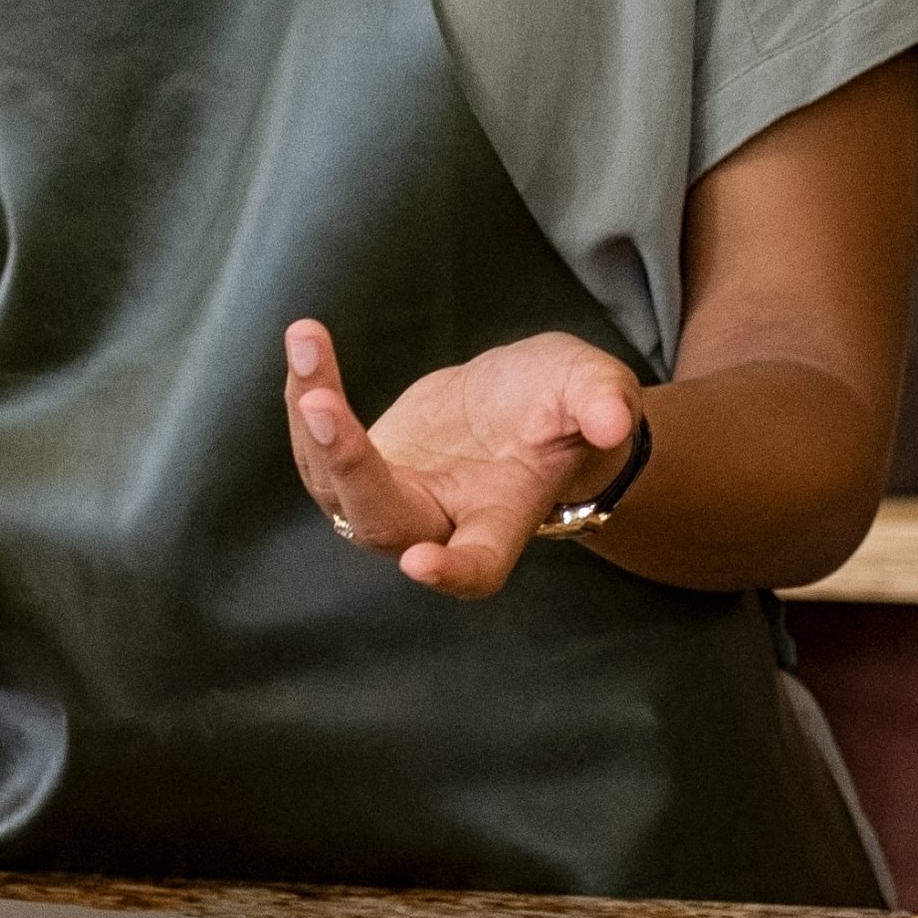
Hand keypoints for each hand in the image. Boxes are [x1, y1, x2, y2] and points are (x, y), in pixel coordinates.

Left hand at [284, 320, 639, 599]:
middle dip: (349, 466)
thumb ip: (605, 405)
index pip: (477, 566)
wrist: (530, 407)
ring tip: (309, 344)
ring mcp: (393, 498)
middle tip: (324, 405)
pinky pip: (318, 446)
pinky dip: (307, 394)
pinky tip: (307, 344)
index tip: (421, 563)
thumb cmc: (572, 411)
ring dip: (311, 418)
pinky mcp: (364, 466)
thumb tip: (610, 419)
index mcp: (501, 520)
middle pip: (380, 523)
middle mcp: (438, 523)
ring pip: (332, 484)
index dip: (451, 573)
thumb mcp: (599, 393)